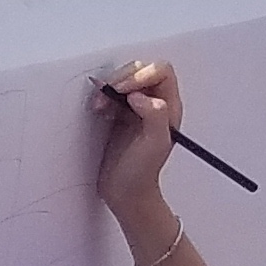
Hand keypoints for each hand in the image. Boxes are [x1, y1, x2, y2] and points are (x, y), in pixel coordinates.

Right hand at [92, 59, 181, 232]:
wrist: (126, 193)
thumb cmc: (142, 173)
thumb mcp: (155, 144)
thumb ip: (154, 115)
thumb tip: (140, 96)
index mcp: (167, 107)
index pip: (160, 72)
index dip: (141, 75)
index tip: (124, 90)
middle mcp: (153, 104)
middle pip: (141, 71)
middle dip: (122, 78)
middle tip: (109, 93)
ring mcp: (135, 110)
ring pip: (124, 81)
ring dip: (109, 87)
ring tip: (99, 104)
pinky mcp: (118, 117)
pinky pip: (110, 96)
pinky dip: (101, 97)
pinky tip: (98, 110)